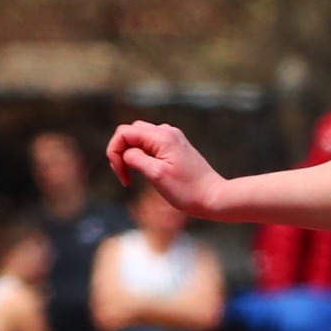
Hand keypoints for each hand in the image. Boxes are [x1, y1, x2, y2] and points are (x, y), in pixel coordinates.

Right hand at [104, 121, 223, 215]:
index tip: (122, 175)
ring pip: (140, 137)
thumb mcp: (156, 174)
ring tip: (134, 174)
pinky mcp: (177, 147)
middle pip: (130, 132)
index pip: (124, 133)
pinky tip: (148, 170)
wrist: (215, 198)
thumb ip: (136, 158)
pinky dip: (143, 154)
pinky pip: (152, 144)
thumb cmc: (187, 190)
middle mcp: (167, 132)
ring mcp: (174, 138)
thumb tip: (125, 152)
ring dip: (131, 153)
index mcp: (162, 136)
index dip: (115, 152)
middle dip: (121, 151)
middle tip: (125, 174)